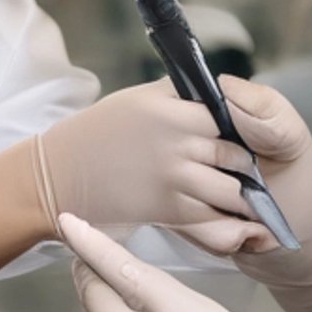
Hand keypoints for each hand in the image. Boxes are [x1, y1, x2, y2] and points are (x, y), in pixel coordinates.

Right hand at [34, 80, 263, 255]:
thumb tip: (217, 93)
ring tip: (244, 195)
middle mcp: (176, 143)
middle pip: (235, 154)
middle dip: (245, 164)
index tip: (241, 134)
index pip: (226, 115)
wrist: (62, 174)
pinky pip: (210, 216)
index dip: (238, 126)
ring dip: (240, 195)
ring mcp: (173, 178)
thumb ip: (180, 96)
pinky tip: (223, 214)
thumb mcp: (139, 99)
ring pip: (230, 190)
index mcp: (170, 111)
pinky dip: (223, 218)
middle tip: (250, 169)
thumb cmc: (99, 131)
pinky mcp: (167, 210)